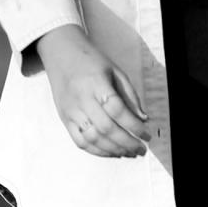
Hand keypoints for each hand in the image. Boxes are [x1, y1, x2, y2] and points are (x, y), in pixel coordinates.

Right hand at [37, 26, 148, 157]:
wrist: (61, 53)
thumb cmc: (90, 61)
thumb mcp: (115, 71)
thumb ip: (129, 96)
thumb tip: (142, 119)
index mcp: (96, 84)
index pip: (117, 110)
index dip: (134, 125)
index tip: (146, 134)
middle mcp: (81, 99)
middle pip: (106, 128)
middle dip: (127, 142)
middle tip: (140, 149)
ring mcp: (71, 111)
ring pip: (93, 138)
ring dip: (113, 150)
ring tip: (129, 153)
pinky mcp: (65, 119)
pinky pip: (80, 141)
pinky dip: (97, 151)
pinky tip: (111, 152)